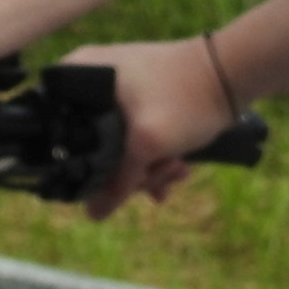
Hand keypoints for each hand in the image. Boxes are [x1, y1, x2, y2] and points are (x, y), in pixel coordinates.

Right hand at [60, 37, 234, 220]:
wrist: (233, 74)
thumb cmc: (184, 98)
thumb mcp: (147, 144)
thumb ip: (117, 181)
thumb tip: (93, 214)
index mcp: (82, 77)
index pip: (55, 128)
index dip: (77, 163)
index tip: (108, 178)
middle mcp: (93, 80)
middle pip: (90, 145)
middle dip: (129, 170)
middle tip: (156, 173)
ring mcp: (118, 91)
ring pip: (117, 146)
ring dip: (148, 167)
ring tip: (176, 169)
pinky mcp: (140, 101)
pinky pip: (135, 138)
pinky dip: (155, 156)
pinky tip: (178, 168)